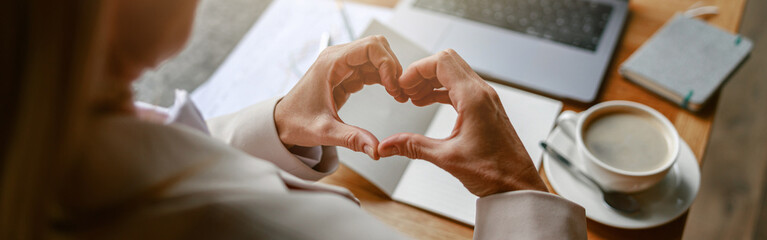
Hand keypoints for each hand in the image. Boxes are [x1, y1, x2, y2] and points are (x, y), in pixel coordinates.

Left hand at [275, 36, 405, 159]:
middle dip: (392, 67)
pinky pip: (371, 69)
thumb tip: (377, 150)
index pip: (370, 47)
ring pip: (376, 57)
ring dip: (391, 73)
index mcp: (331, 63)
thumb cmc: (296, 122)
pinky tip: (391, 94)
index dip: (388, 63)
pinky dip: (384, 78)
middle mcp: (337, 58)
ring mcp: (342, 65)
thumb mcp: (324, 132)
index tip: (394, 87)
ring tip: (399, 95)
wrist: (281, 123)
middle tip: (400, 92)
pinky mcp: (345, 75)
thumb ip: (352, 139)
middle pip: (376, 47)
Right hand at [377, 49, 546, 196]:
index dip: (417, 70)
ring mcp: (486, 99)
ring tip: (413, 98)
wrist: (517, 186)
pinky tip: (428, 102)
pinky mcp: (486, 108)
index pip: (441, 63)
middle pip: (447, 62)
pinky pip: (461, 87)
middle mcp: (482, 93)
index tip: (403, 85)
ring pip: (454, 73)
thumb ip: (413, 147)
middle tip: (406, 90)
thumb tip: (386, 146)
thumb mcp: (446, 158)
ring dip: (431, 81)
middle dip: (422, 72)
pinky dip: (442, 90)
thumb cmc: (494, 172)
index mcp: (474, 99)